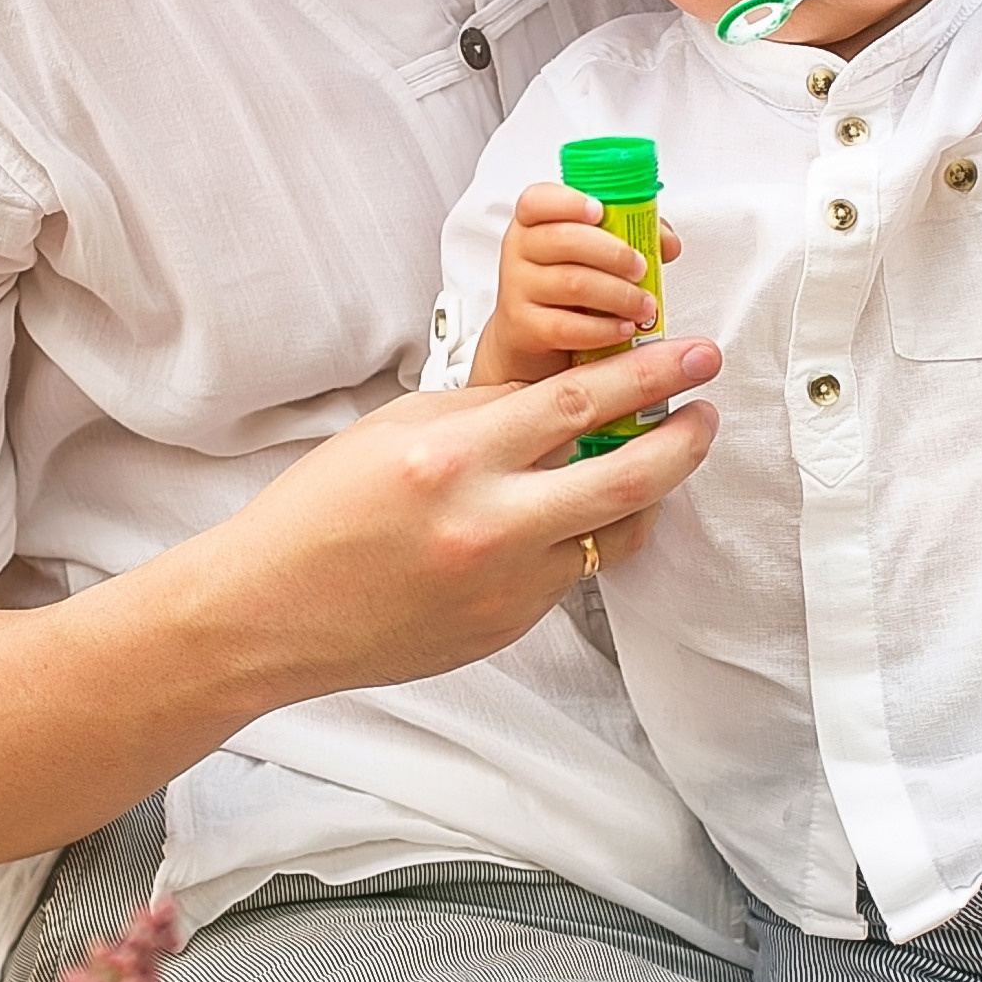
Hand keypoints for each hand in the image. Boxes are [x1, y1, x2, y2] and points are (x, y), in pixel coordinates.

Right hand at [241, 336, 721, 691]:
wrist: (272, 611)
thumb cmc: (322, 510)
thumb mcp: (397, 430)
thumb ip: (483, 412)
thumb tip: (559, 398)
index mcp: (453, 458)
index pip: (577, 401)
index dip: (649, 375)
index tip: (695, 355)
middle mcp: (486, 523)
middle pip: (626, 476)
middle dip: (685, 437)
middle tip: (710, 408)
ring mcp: (503, 584)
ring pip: (615, 531)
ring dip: (652, 491)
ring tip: (663, 457)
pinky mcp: (507, 625)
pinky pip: (576, 572)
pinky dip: (592, 534)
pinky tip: (590, 511)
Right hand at [472, 181, 681, 387]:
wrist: (533, 333)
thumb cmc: (570, 280)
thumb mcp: (595, 250)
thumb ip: (632, 234)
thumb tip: (667, 244)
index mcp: (536, 220)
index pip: (539, 200)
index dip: (569, 202)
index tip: (600, 211)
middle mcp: (521, 249)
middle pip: (564, 240)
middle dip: (613, 254)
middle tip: (641, 268)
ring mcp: (518, 288)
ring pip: (571, 284)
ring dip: (618, 294)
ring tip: (642, 304)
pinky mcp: (523, 327)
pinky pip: (565, 327)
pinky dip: (602, 329)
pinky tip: (622, 328)